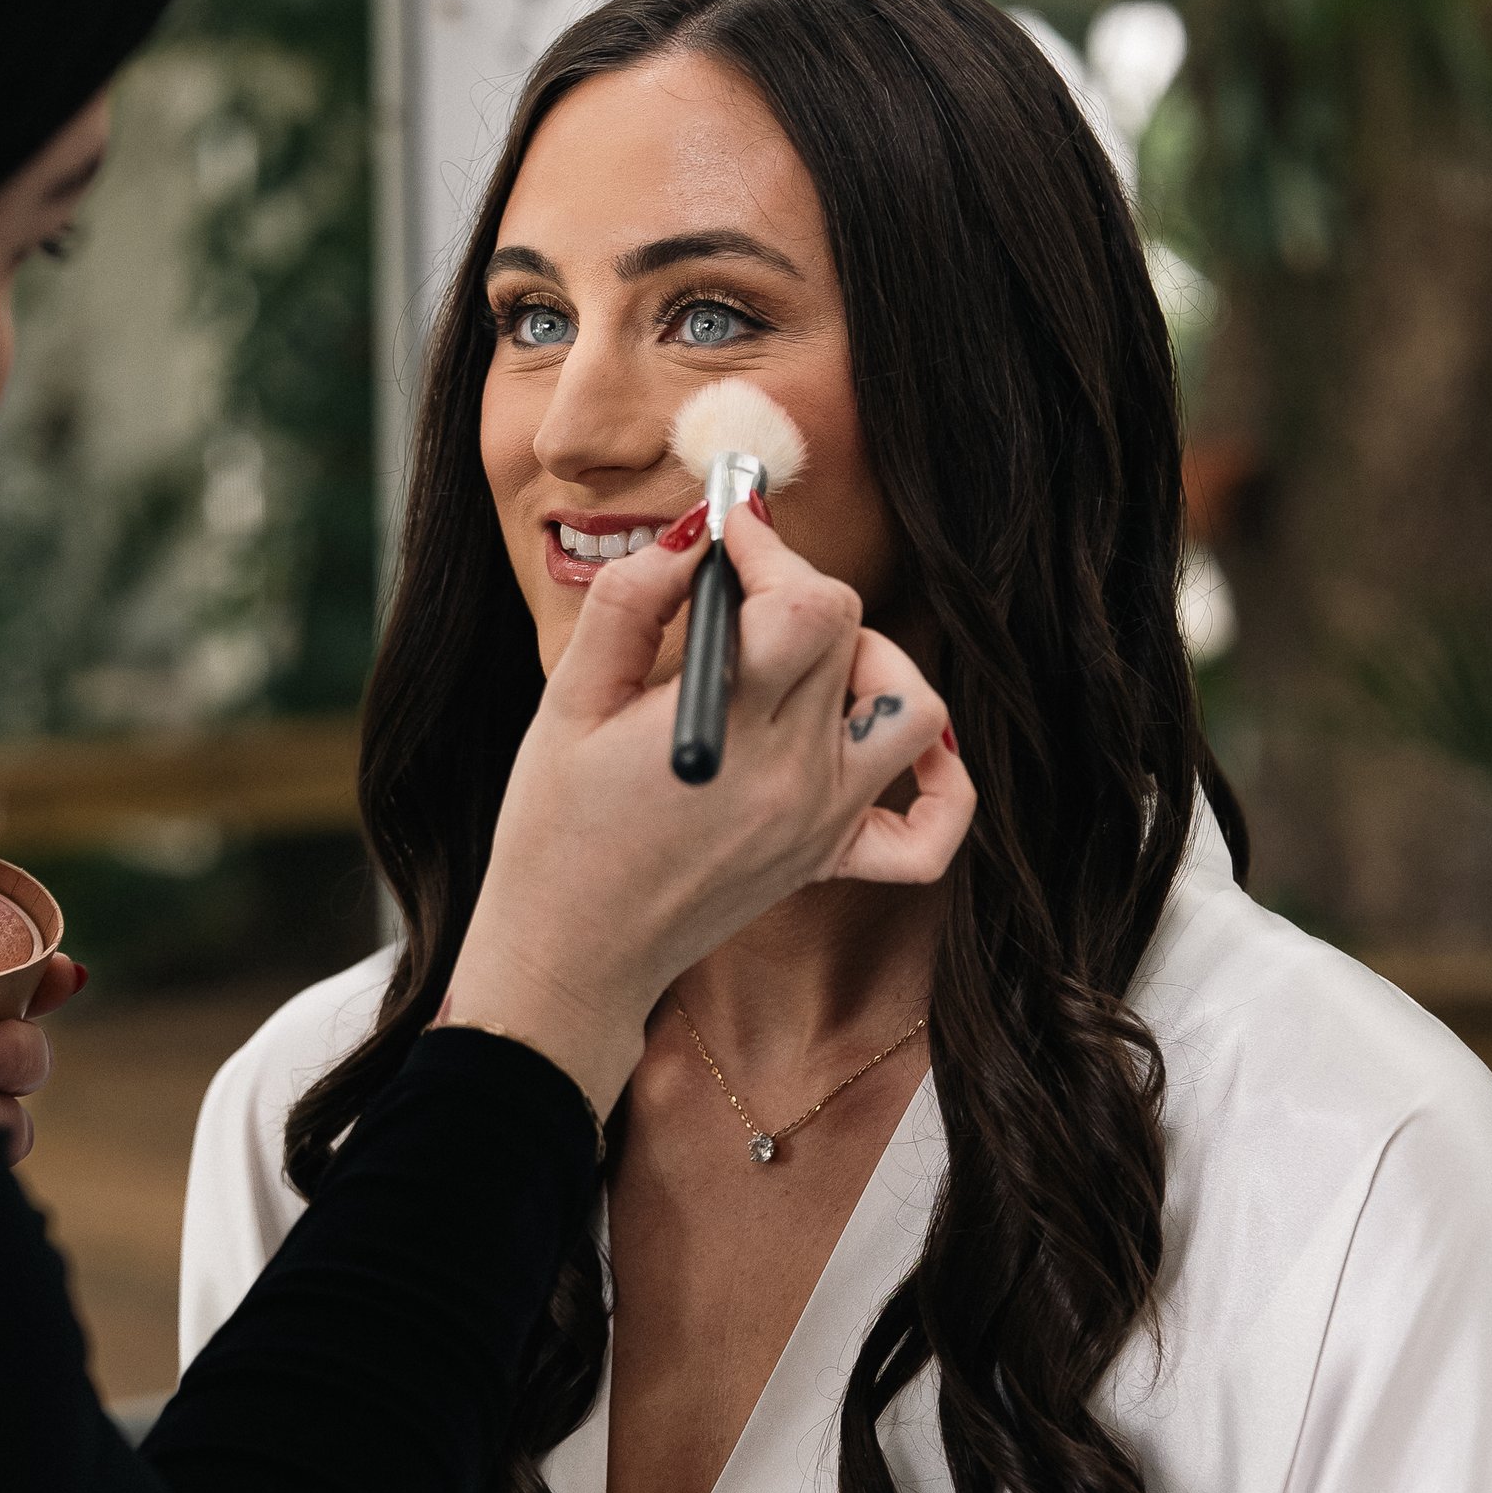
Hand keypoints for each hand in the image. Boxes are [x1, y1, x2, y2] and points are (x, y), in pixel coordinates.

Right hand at [440, 508, 972, 1113]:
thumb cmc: (553, 833)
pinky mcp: (831, 861)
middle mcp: (793, 777)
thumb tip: (691, 537)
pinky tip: (891, 741)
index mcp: (725, 733)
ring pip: (910, 708)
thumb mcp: (565, 704)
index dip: (771, 550)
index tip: (727, 534)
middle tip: (732, 589)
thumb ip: (627, 605)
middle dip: (793, 586)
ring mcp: (823, 822)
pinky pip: (928, 829)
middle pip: (849, 633)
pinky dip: (938, 778)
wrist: (571, 957)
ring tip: (801, 657)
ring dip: (872, 660)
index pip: (809, 605)